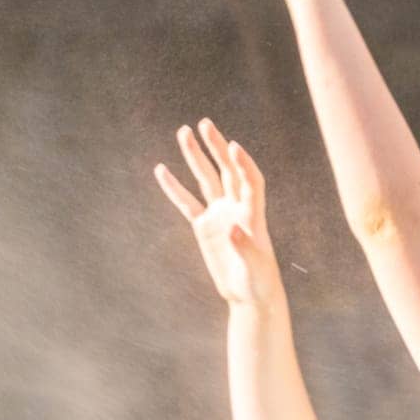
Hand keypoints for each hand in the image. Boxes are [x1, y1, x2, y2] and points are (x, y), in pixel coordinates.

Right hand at [154, 119, 282, 307]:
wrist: (249, 295)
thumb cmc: (259, 282)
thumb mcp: (255, 268)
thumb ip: (245, 247)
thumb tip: (232, 228)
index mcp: (253, 215)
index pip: (251, 182)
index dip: (244, 164)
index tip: (233, 146)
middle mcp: (236, 208)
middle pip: (227, 171)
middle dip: (216, 148)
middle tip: (204, 124)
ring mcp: (219, 214)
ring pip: (206, 180)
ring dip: (195, 157)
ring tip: (183, 132)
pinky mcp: (204, 226)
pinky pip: (187, 203)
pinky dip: (174, 188)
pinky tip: (161, 170)